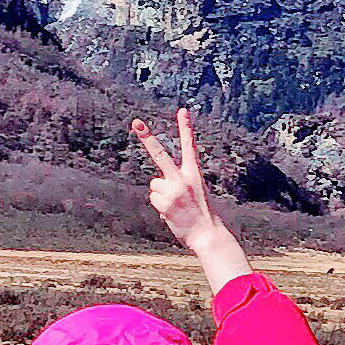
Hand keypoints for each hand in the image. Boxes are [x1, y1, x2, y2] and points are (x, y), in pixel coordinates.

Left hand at [132, 110, 253, 291]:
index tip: (182, 110)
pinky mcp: (164, 203)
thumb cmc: (202, 214)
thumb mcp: (195, 193)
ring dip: (161, 195)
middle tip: (136, 122)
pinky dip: (160, 206)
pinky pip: (154, 199)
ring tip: (176, 206)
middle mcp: (182, 179)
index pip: (190, 146)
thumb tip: (157, 186)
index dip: (185, 128)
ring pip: (154, 185)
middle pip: (160, 155)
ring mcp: (172, 190)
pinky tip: (172, 213)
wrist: (207, 234)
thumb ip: (178, 184)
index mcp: (194, 174)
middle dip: (147, 138)